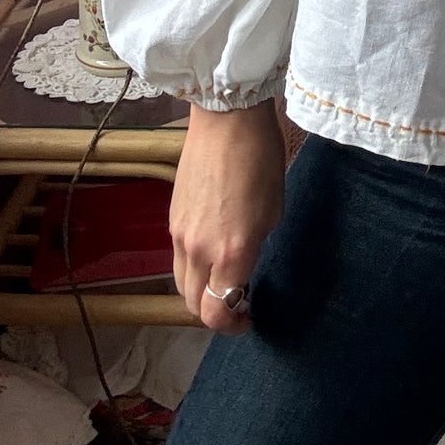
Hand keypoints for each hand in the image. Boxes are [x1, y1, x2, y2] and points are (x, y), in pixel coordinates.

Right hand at [170, 97, 285, 331]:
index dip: (232, 325)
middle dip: (215, 313)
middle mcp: (199, 250)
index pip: (217, 311)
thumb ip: (255, 248)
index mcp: (231, 251)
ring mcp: (180, 234)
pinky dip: (193, 267)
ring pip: (182, 283)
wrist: (226, 118)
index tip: (249, 318)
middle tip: (239, 301)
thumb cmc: (261, 159)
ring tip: (224, 277)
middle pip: (194, 305)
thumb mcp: (273, 210)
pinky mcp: (172, 217)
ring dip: (201, 291)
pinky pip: (178, 257)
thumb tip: (245, 267)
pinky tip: (212, 251)